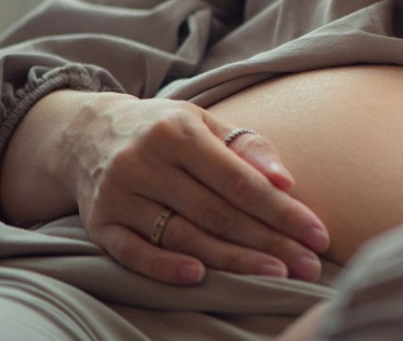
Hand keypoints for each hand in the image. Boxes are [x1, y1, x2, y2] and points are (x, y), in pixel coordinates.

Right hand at [1, 90, 329, 284]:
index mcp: (179, 131)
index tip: (318, 234)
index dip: (281, 211)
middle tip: (308, 265)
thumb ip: (248, 148)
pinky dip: (165, 267)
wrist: (84, 133)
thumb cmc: (165, 130)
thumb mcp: (205, 123)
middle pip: (216, 212)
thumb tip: (285, 183)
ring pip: (182, 235)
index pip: (240, 181)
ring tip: (275, 274)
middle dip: (268, 241)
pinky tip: (200, 277)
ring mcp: (119, 194)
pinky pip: (133, 252)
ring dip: (232, 260)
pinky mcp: (99, 223)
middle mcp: (145, 160)